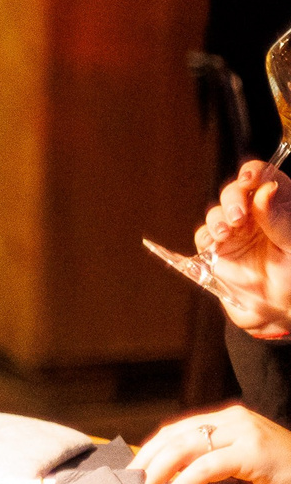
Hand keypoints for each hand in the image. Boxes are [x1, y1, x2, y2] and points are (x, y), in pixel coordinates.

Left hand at [138, 405, 290, 483]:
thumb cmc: (285, 479)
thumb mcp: (242, 469)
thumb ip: (211, 469)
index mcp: (227, 420)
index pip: (174, 432)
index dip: (148, 453)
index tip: (127, 475)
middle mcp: (233, 420)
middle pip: (173, 437)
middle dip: (144, 462)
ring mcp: (245, 432)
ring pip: (185, 447)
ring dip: (157, 471)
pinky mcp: (255, 452)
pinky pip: (209, 465)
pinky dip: (186, 480)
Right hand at [195, 162, 290, 338]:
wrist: (280, 310)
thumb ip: (278, 219)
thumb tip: (265, 189)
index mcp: (279, 206)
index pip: (265, 177)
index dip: (254, 173)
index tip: (249, 180)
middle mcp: (255, 216)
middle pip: (235, 192)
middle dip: (232, 198)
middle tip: (238, 215)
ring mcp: (235, 233)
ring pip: (217, 212)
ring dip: (218, 218)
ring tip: (227, 232)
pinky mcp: (217, 251)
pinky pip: (204, 236)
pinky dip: (207, 236)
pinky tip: (217, 243)